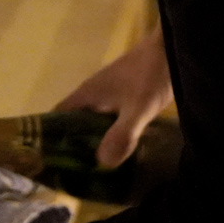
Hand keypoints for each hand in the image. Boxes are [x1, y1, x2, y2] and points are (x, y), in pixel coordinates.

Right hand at [56, 23, 173, 167]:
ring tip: (97, 168)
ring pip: (92, 121)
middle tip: (76, 174)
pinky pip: (109, 119)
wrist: (173, 48)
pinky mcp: (126, 96)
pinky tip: (121, 148)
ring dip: (93, 141)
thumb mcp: (138, 108)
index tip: (52, 162)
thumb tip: (102, 163)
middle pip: (73, 122)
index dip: (50, 138)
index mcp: (87, 95)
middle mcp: (92, 94)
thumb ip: (122, 134)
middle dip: (73, 146)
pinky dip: (110, 134)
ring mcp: (109, 94)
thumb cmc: (150, 75)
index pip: (56, 117)